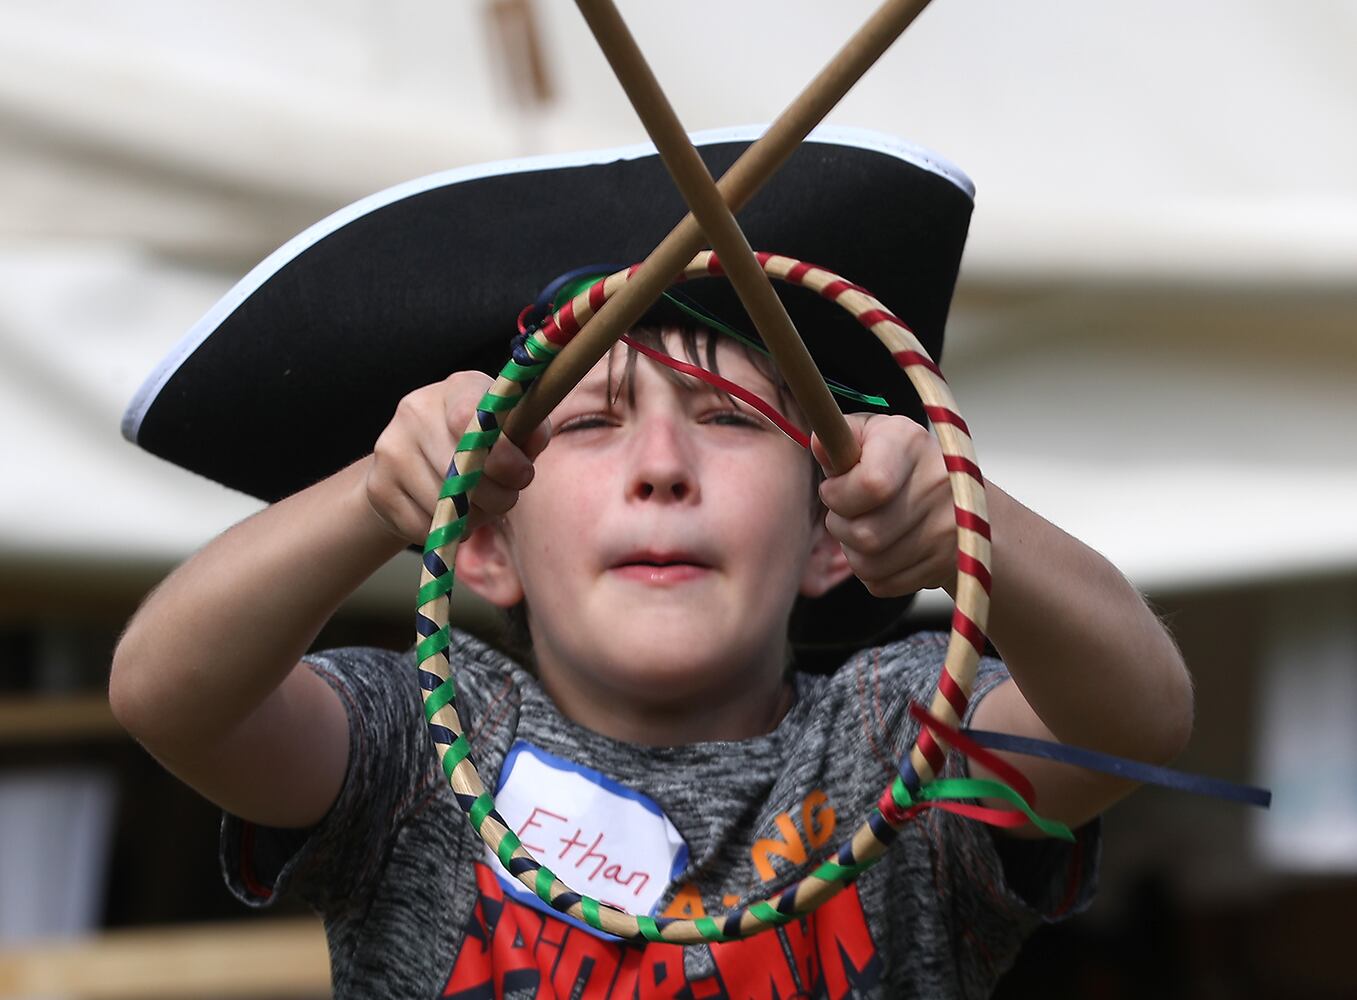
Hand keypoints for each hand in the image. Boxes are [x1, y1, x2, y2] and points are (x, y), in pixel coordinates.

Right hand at [365, 372, 551, 544]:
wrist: (416, 462)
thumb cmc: (478, 444)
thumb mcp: (510, 429)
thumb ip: (528, 432)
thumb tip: (532, 440)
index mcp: (457, 389)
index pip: (470, 416)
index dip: (501, 454)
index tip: (521, 476)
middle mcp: (415, 411)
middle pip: (459, 469)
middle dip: (495, 496)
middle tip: (505, 500)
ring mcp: (390, 448)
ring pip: (442, 502)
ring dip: (472, 517)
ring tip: (478, 508)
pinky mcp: (377, 487)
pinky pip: (422, 524)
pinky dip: (445, 530)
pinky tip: (451, 516)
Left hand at [812, 414, 955, 596]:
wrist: (961, 497)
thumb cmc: (897, 462)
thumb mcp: (871, 436)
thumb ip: (841, 438)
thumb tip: (820, 445)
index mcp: (912, 443)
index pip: (871, 485)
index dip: (839, 496)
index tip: (832, 490)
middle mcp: (939, 483)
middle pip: (865, 534)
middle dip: (840, 527)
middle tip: (845, 514)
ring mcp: (949, 528)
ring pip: (870, 565)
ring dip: (853, 552)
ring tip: (863, 529)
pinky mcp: (947, 563)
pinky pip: (884, 584)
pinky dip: (872, 572)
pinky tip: (882, 549)